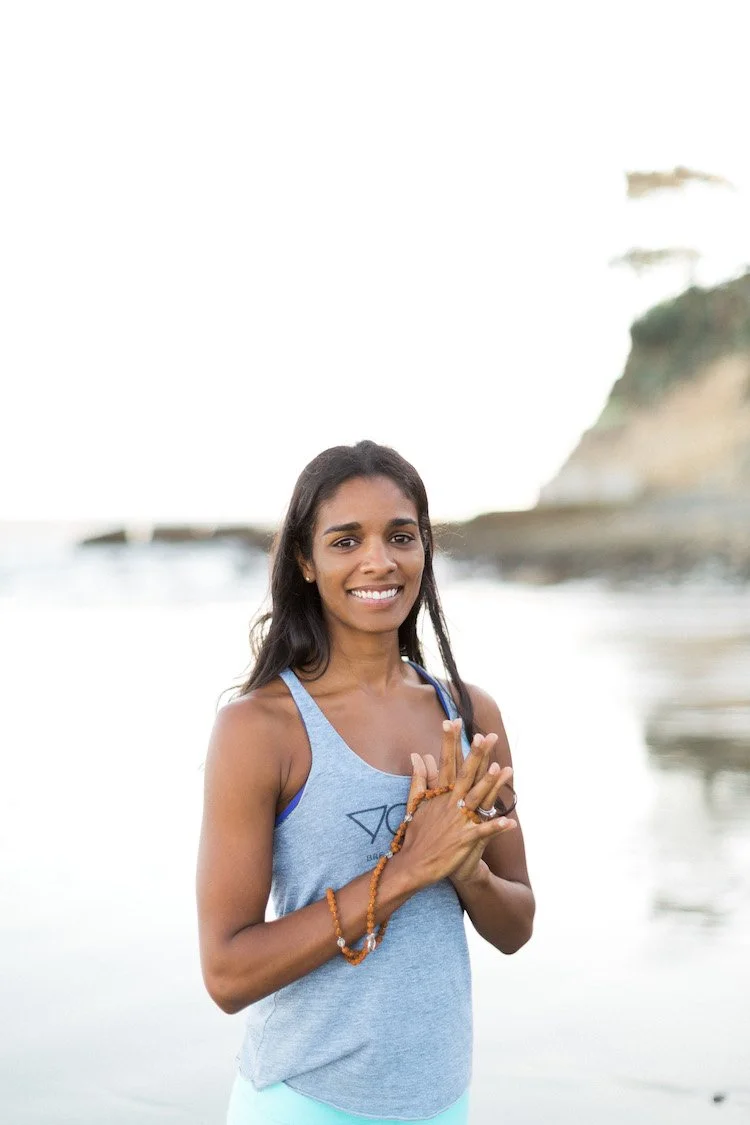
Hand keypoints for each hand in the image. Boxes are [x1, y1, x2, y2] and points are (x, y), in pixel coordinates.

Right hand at [400, 718, 513, 890]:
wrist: (413, 865)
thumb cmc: (415, 834)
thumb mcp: (415, 803)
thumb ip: (419, 778)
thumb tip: (417, 755)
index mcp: (439, 794)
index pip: (445, 762)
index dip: (449, 742)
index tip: (452, 721)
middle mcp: (449, 804)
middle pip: (465, 774)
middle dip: (476, 754)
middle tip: (486, 736)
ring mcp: (457, 821)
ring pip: (476, 798)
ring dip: (489, 784)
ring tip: (502, 769)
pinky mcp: (464, 840)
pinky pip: (483, 831)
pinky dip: (496, 827)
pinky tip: (511, 822)